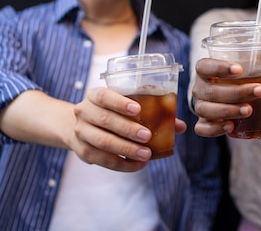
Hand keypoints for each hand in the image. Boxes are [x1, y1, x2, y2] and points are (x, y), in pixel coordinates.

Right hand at [72, 87, 186, 170]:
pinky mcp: (81, 150)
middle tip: (147, 136)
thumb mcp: (126, 107)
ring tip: (146, 154)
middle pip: (105, 120)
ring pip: (102, 141)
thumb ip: (152, 113)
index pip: (104, 96)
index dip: (120, 103)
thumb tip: (180, 126)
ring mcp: (80, 131)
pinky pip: (102, 159)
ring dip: (126, 149)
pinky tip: (138, 164)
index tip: (137, 110)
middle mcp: (84, 111)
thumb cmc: (113, 112)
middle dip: (128, 129)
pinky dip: (121, 164)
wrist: (82, 125)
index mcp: (95, 95)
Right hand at [191, 53, 260, 136]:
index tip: (240, 70)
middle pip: (210, 91)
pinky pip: (202, 128)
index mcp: (205, 69)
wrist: (223, 96)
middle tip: (259, 91)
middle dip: (235, 92)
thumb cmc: (237, 78)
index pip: (205, 65)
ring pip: (206, 109)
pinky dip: (215, 129)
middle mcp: (199, 87)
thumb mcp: (249, 67)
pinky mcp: (202, 123)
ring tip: (249, 110)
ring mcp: (199, 106)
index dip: (219, 67)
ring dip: (228, 110)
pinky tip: (231, 126)